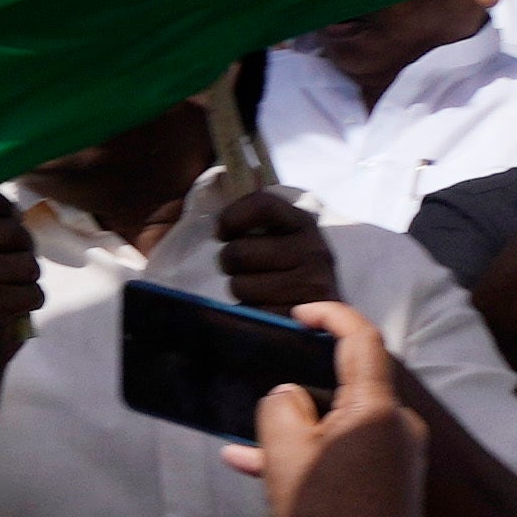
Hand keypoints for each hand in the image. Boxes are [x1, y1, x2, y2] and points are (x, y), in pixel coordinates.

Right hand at [0, 194, 46, 354]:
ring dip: (27, 282)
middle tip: (1, 274)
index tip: (0, 226)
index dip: (3, 209)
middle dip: (23, 254)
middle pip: (17, 231)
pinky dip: (30, 304)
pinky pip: (35, 293)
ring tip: (3, 293)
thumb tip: (14, 211)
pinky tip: (8, 312)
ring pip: (29, 265)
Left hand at [200, 170, 332, 310]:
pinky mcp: (304, 316)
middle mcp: (313, 250)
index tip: (222, 233)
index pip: (262, 204)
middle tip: (241, 269)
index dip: (231, 217)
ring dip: (240, 291)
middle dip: (229, 263)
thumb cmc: (290, 268)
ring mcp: (313, 285)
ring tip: (258, 291)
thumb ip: (246, 216)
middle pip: (239, 252)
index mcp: (302, 222)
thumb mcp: (280, 235)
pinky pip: (253, 314)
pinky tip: (266, 310)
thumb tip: (185, 199)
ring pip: (241, 286)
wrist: (330, 313)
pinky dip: (250, 315)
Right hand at [235, 302, 422, 516]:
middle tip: (265, 381)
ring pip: (337, 426)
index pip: (362, 340)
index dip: (330, 316)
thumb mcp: (285, 445)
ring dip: (295, 426)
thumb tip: (291, 400)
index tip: (298, 315)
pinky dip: (304, 456)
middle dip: (302, 383)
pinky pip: (340, 458)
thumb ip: (281, 405)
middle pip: (347, 387)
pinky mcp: (383, 491)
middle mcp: (396, 428)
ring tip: (247, 435)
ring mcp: (393, 463)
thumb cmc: (325, 505)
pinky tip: (248, 466)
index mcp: (379, 407)